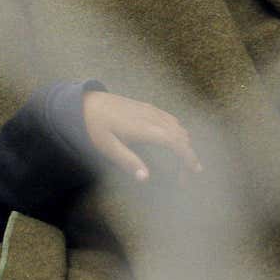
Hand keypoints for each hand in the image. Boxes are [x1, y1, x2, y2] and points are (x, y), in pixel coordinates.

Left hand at [82, 91, 203, 181]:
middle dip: (187, 155)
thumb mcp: (106, 146)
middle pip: (180, 135)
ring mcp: (150, 110)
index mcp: (142, 127)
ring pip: (177, 126)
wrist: (85, 101)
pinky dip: (178, 133)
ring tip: (181, 164)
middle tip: (184, 177)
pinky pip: (170, 119)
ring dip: (183, 145)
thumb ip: (127, 161)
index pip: (174, 141)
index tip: (194, 170)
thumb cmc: (93, 126)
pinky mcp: (147, 107)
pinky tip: (173, 144)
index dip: (187, 156)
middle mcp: (151, 116)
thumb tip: (146, 178)